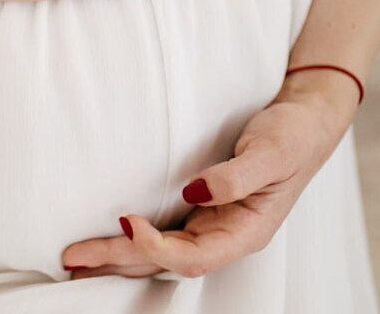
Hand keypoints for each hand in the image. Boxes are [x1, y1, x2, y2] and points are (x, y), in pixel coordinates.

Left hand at [59, 68, 359, 278]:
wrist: (306, 120)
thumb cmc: (294, 135)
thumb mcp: (272, 152)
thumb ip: (235, 176)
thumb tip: (195, 192)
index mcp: (246, 232)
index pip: (194, 256)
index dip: (155, 245)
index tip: (125, 221)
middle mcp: (225, 236)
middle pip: (165, 260)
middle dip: (118, 259)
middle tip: (72, 256)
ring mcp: (211, 225)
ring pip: (159, 252)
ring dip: (117, 256)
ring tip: (75, 259)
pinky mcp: (201, 210)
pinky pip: (161, 233)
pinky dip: (131, 239)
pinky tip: (106, 239)